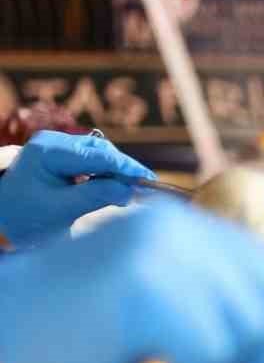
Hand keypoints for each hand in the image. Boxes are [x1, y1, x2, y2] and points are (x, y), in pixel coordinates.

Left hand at [0, 130, 153, 248]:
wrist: (0, 220)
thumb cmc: (23, 218)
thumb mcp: (61, 210)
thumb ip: (96, 196)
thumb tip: (130, 190)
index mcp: (48, 151)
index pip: (98, 156)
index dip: (127, 168)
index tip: (150, 182)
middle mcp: (52, 141)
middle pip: (100, 150)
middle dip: (122, 170)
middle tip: (140, 191)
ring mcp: (55, 146)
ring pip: (98, 154)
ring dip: (114, 172)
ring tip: (126, 193)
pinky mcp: (60, 156)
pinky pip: (91, 160)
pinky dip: (104, 173)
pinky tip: (112, 188)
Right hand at [0, 203, 263, 362]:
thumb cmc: (55, 359)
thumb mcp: (161, 342)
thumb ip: (237, 341)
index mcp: (167, 228)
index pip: (262, 270)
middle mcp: (166, 228)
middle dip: (263, 361)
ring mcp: (152, 253)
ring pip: (241, 332)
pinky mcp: (140, 288)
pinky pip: (209, 351)